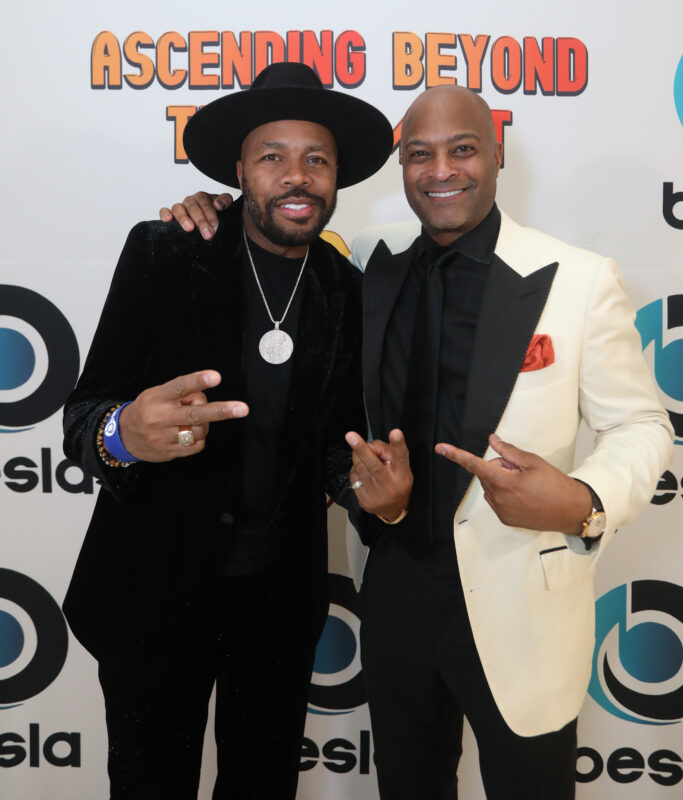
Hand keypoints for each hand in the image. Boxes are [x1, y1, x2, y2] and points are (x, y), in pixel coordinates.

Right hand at [118, 370, 247, 461]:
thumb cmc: (148, 409)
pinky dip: (198, 438)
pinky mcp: (169, 452)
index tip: (216, 377)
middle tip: (242, 408)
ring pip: (200, 430)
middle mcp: (160, 417)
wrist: (123, 436)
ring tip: (191, 421)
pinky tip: (187, 433)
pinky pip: (197, 444)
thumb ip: (181, 394)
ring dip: (204, 424)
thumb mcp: (158, 394)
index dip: (198, 381)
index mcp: (158, 397)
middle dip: (221, 411)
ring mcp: (164, 437)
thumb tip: (205, 400)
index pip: (180, 386)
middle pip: (195, 414)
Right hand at [159, 191, 233, 239]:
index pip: (205, 204)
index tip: (215, 228)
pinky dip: (165, 214)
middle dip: (200, 221)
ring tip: (189, 228)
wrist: (209, 224)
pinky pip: (164, 211)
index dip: (210, 215)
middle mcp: (190, 201)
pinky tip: (168, 220)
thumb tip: (218, 204)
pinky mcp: (170, 214)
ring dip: (183, 218)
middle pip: (193, 207)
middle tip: (207, 234)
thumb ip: (225, 201)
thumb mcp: (225, 208)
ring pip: (178, 208)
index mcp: (203, 198)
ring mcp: (180, 208)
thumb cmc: (216, 215)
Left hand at [346, 429, 412, 520]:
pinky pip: (354, 479)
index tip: (395, 432)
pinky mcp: (365, 501)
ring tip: (363, 455)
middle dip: (362, 449)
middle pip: (374, 465)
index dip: (398, 444)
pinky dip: (356, 471)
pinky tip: (362, 472)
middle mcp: (390, 485)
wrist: (394, 509)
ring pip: (360, 469)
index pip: (401, 456)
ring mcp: (377, 495)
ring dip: (358, 457)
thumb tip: (367, 446)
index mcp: (402, 473)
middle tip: (350, 436)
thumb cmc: (397, 480)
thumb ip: (387, 451)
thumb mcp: (400, 465)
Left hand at [436, 433, 591, 533]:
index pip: (475, 465)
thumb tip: (493, 440)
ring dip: (501, 480)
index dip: (456, 455)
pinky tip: (524, 496)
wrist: (571, 511)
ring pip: (491, 486)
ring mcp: (501, 511)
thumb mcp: (533, 462)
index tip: (440, 448)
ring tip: (526, 484)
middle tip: (521, 470)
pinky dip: (505, 494)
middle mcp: (498, 498)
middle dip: (499, 467)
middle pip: (486, 473)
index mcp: (504, 482)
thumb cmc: (555, 485)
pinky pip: (496, 500)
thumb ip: (509, 451)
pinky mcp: (505, 520)